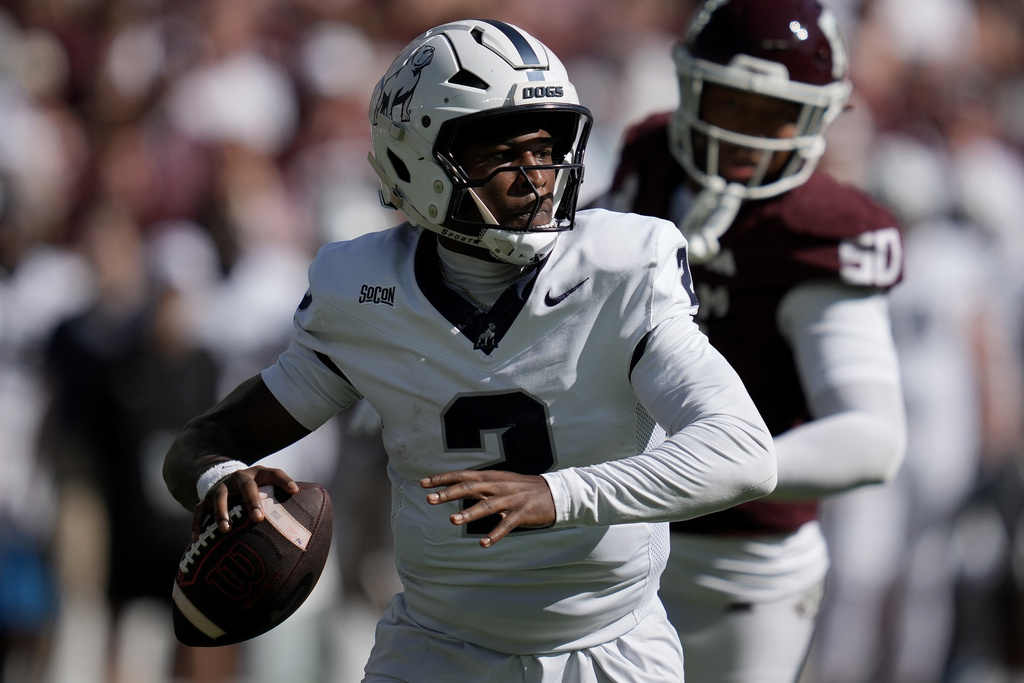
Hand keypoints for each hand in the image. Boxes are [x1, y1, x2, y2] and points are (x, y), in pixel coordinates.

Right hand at [191, 465, 298, 539]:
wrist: (225, 478)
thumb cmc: (255, 489)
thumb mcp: (268, 486)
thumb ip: (282, 497)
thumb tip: (305, 521)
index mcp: (258, 474)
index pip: (274, 473)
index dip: (284, 480)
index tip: (294, 491)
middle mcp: (238, 478)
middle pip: (246, 486)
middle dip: (252, 501)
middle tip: (258, 518)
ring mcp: (220, 488)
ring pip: (219, 497)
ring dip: (221, 512)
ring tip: (225, 529)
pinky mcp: (205, 498)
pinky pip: (198, 511)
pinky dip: (197, 524)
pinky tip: (197, 539)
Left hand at [421, 470, 555, 547]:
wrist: (556, 493)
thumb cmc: (524, 489)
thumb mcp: (502, 482)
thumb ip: (481, 486)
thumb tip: (457, 487)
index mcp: (492, 477)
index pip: (463, 475)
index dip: (443, 479)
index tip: (424, 484)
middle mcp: (499, 486)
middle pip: (470, 488)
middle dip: (449, 493)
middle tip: (430, 499)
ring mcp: (511, 500)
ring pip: (487, 506)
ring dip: (469, 513)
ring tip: (452, 520)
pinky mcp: (522, 514)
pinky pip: (507, 525)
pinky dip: (495, 534)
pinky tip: (483, 543)